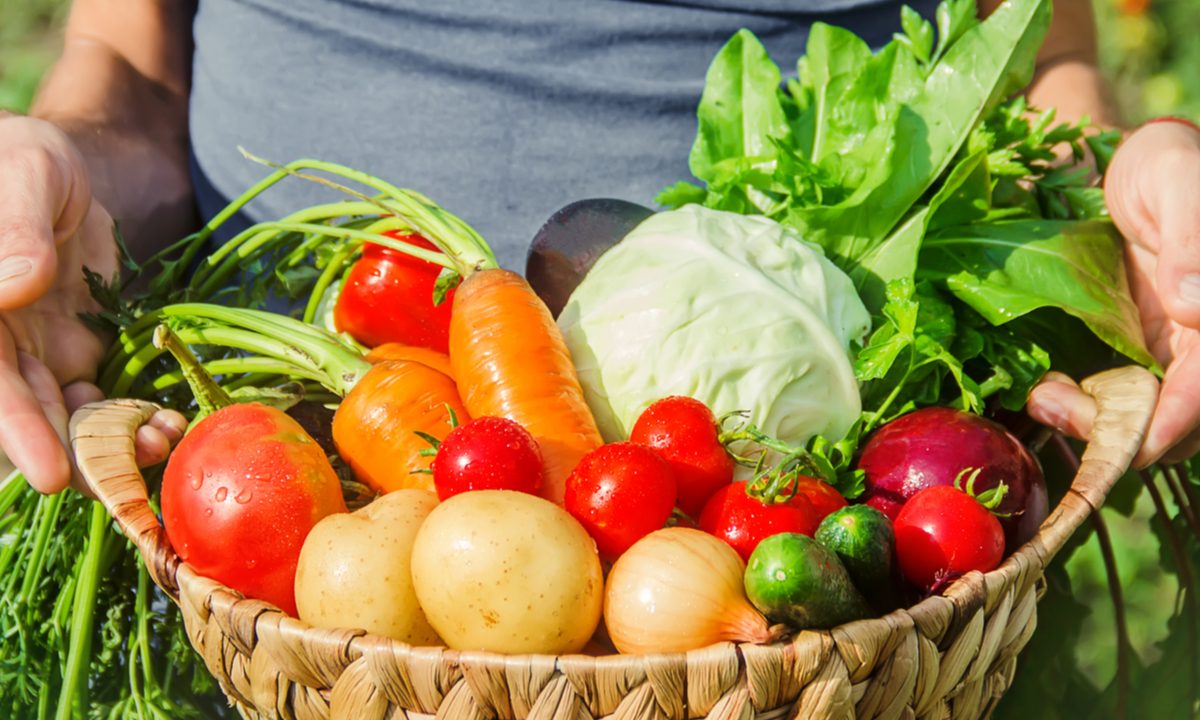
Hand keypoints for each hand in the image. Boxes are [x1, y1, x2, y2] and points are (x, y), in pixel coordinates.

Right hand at [0, 114, 184, 492]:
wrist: (52, 166)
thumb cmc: (18, 159)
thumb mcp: (23, 174)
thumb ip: (15, 229)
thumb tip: (15, 287)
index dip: (15, 427)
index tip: (52, 472)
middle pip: (24, 415)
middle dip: (74, 457)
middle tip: (121, 488)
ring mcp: (33, 355)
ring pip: (65, 417)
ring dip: (109, 445)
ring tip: (161, 449)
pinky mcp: (74, 353)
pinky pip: (100, 398)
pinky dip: (130, 419)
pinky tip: (167, 427)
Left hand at [1028, 120, 1199, 466]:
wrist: (1140, 163)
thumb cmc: (1169, 165)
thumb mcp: (1180, 184)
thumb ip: (1192, 241)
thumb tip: (1195, 306)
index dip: (1179, 417)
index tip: (1141, 444)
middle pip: (1181, 414)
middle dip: (1125, 430)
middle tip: (1057, 406)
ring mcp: (1171, 347)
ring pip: (1146, 412)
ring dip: (1095, 421)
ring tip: (1043, 397)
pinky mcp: (1137, 347)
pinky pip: (1116, 392)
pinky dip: (1082, 403)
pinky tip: (1045, 388)